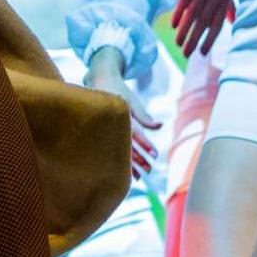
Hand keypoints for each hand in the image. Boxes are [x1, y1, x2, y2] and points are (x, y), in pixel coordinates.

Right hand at [84, 47, 160, 177]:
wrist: (96, 79)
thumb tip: (159, 126)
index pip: (133, 132)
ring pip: (117, 150)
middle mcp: (110, 123)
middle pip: (125, 145)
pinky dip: (117, 159)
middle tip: (149, 170)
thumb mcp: (131, 100)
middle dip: (138, 160)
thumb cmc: (117, 90)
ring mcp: (104, 128)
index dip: (145, 143)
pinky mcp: (99, 132)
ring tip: (139, 177)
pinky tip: (122, 171)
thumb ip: (143, 116)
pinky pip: (109, 148)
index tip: (155, 154)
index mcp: (119, 114)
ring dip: (128, 164)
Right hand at [173, 0, 233, 57]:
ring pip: (194, 13)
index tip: (202, 53)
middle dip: (196, 39)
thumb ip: (229, 4)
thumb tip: (233, 21)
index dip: (210, 38)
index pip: (218, 23)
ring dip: (186, 30)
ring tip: (178, 43)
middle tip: (187, 54)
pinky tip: (174, 24)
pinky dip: (180, 12)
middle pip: (204, 21)